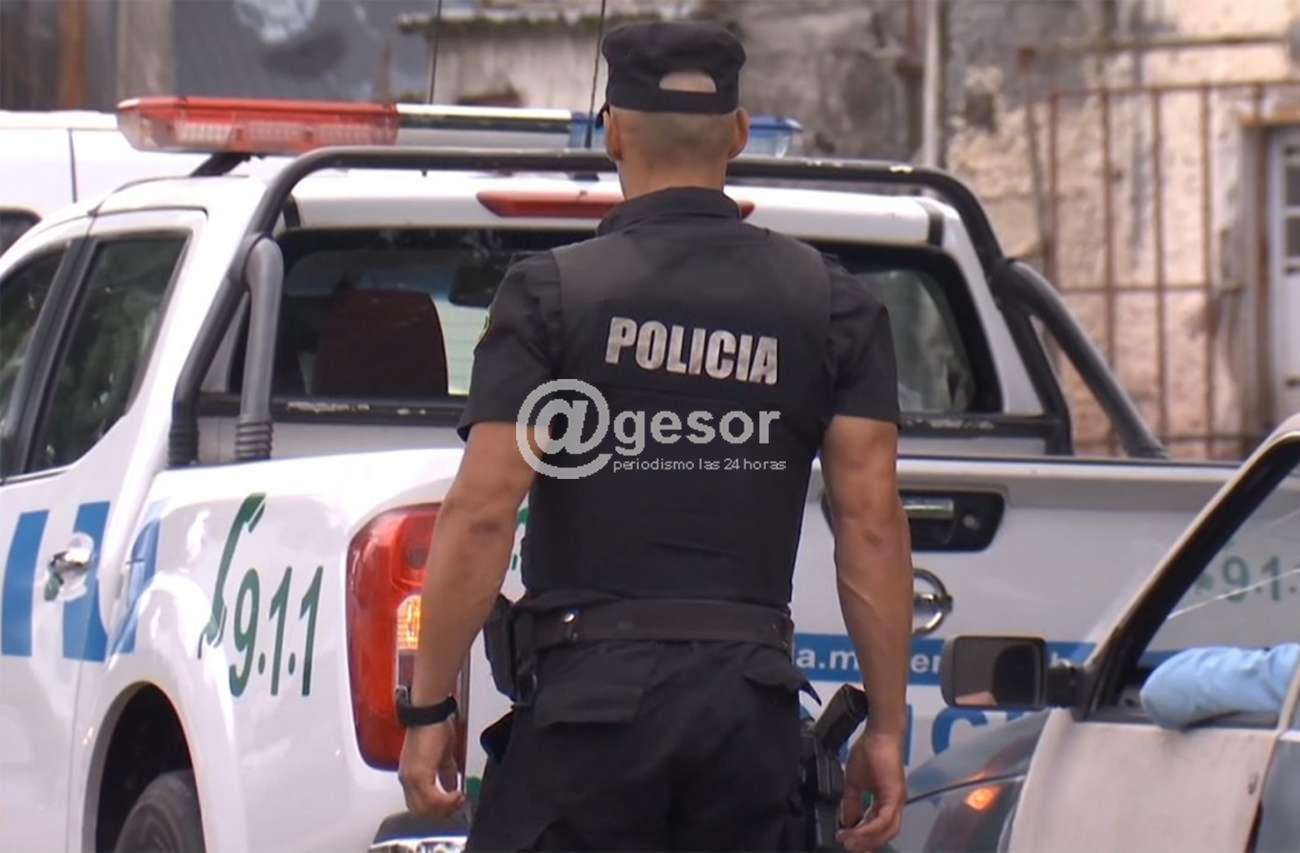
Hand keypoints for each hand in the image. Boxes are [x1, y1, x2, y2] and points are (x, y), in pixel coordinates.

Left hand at [398, 721, 465, 816]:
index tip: (453, 805)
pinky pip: (431, 799)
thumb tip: (453, 785)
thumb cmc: (434, 727)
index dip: (437, 809)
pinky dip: (446, 801)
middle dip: (441, 812)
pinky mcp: (418, 774)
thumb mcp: (442, 755)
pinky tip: (457, 794)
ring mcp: (410, 778)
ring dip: (445, 808)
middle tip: (457, 805)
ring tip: (459, 798)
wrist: (429, 713)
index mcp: (410, 775)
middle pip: (420, 811)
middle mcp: (406, 779)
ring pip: (425, 808)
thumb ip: (446, 773)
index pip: (418, 804)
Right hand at [836, 730, 905, 851]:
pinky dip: (869, 828)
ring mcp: (897, 801)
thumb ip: (852, 803)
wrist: (878, 734)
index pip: (877, 827)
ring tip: (848, 841)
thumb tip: (847, 822)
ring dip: (866, 839)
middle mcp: (895, 805)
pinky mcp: (895, 796)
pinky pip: (884, 820)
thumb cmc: (868, 753)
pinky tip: (855, 830)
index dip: (863, 837)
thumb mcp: (854, 783)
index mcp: (886, 802)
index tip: (846, 842)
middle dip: (865, 843)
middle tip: (847, 847)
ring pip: (886, 831)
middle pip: (884, 834)